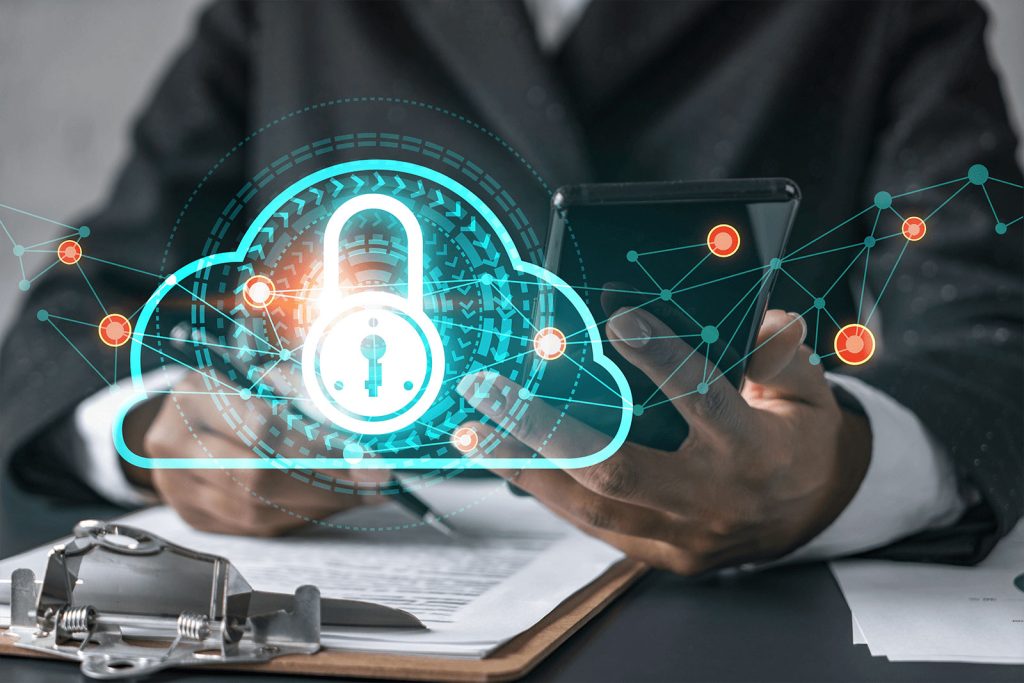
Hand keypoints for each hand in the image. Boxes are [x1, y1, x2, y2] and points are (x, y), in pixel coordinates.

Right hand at [129, 373, 386, 535]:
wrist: (174, 424)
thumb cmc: (226, 393)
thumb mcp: (257, 375)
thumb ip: (299, 394)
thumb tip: (357, 433)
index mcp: (192, 397)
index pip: (262, 428)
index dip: (319, 447)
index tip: (367, 459)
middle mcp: (176, 447)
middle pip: (260, 474)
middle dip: (328, 481)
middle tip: (376, 481)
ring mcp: (180, 489)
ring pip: (260, 507)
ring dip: (321, 503)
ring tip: (364, 493)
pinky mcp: (195, 519)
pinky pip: (257, 526)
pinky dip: (302, 516)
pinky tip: (333, 504)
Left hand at [455, 309, 870, 573]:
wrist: (813, 514)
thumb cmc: (798, 437)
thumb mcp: (806, 387)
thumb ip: (779, 353)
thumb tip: (759, 319)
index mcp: (754, 448)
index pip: (703, 400)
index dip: (660, 359)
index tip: (616, 319)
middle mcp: (713, 497)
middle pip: (619, 467)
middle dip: (545, 427)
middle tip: (489, 389)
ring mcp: (683, 534)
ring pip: (592, 506)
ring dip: (525, 467)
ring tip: (474, 432)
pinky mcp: (662, 554)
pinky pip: (595, 527)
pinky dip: (549, 493)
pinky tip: (510, 463)